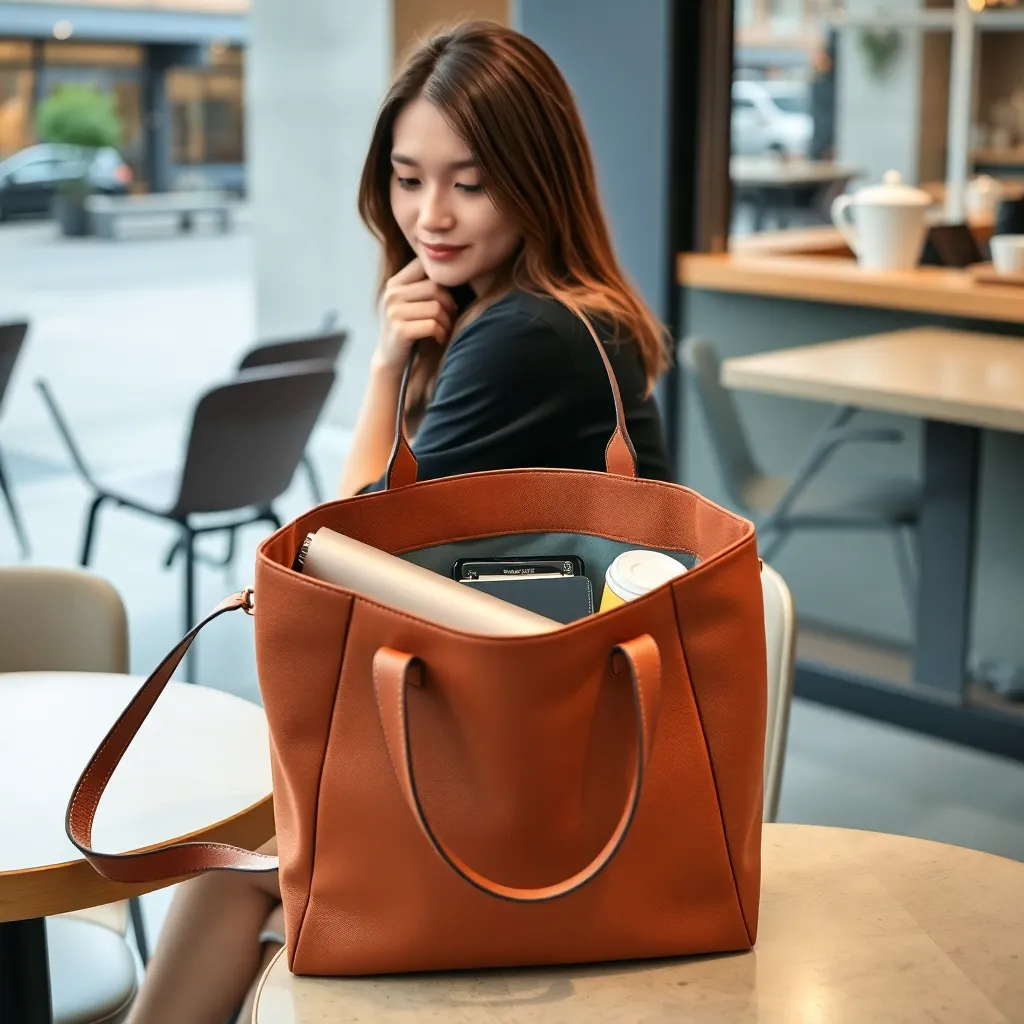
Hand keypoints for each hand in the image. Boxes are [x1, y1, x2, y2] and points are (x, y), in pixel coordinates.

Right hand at [373, 258, 457, 373]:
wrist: (391, 358)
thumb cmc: (410, 328)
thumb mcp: (412, 302)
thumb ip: (425, 285)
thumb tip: (457, 269)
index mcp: (395, 282)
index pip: (425, 266)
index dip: (444, 280)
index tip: (447, 298)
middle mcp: (392, 294)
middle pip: (436, 287)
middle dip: (449, 304)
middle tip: (450, 318)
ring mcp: (394, 312)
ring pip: (436, 307)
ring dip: (447, 322)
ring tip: (443, 329)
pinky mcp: (400, 330)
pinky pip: (433, 325)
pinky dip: (441, 334)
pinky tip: (438, 338)